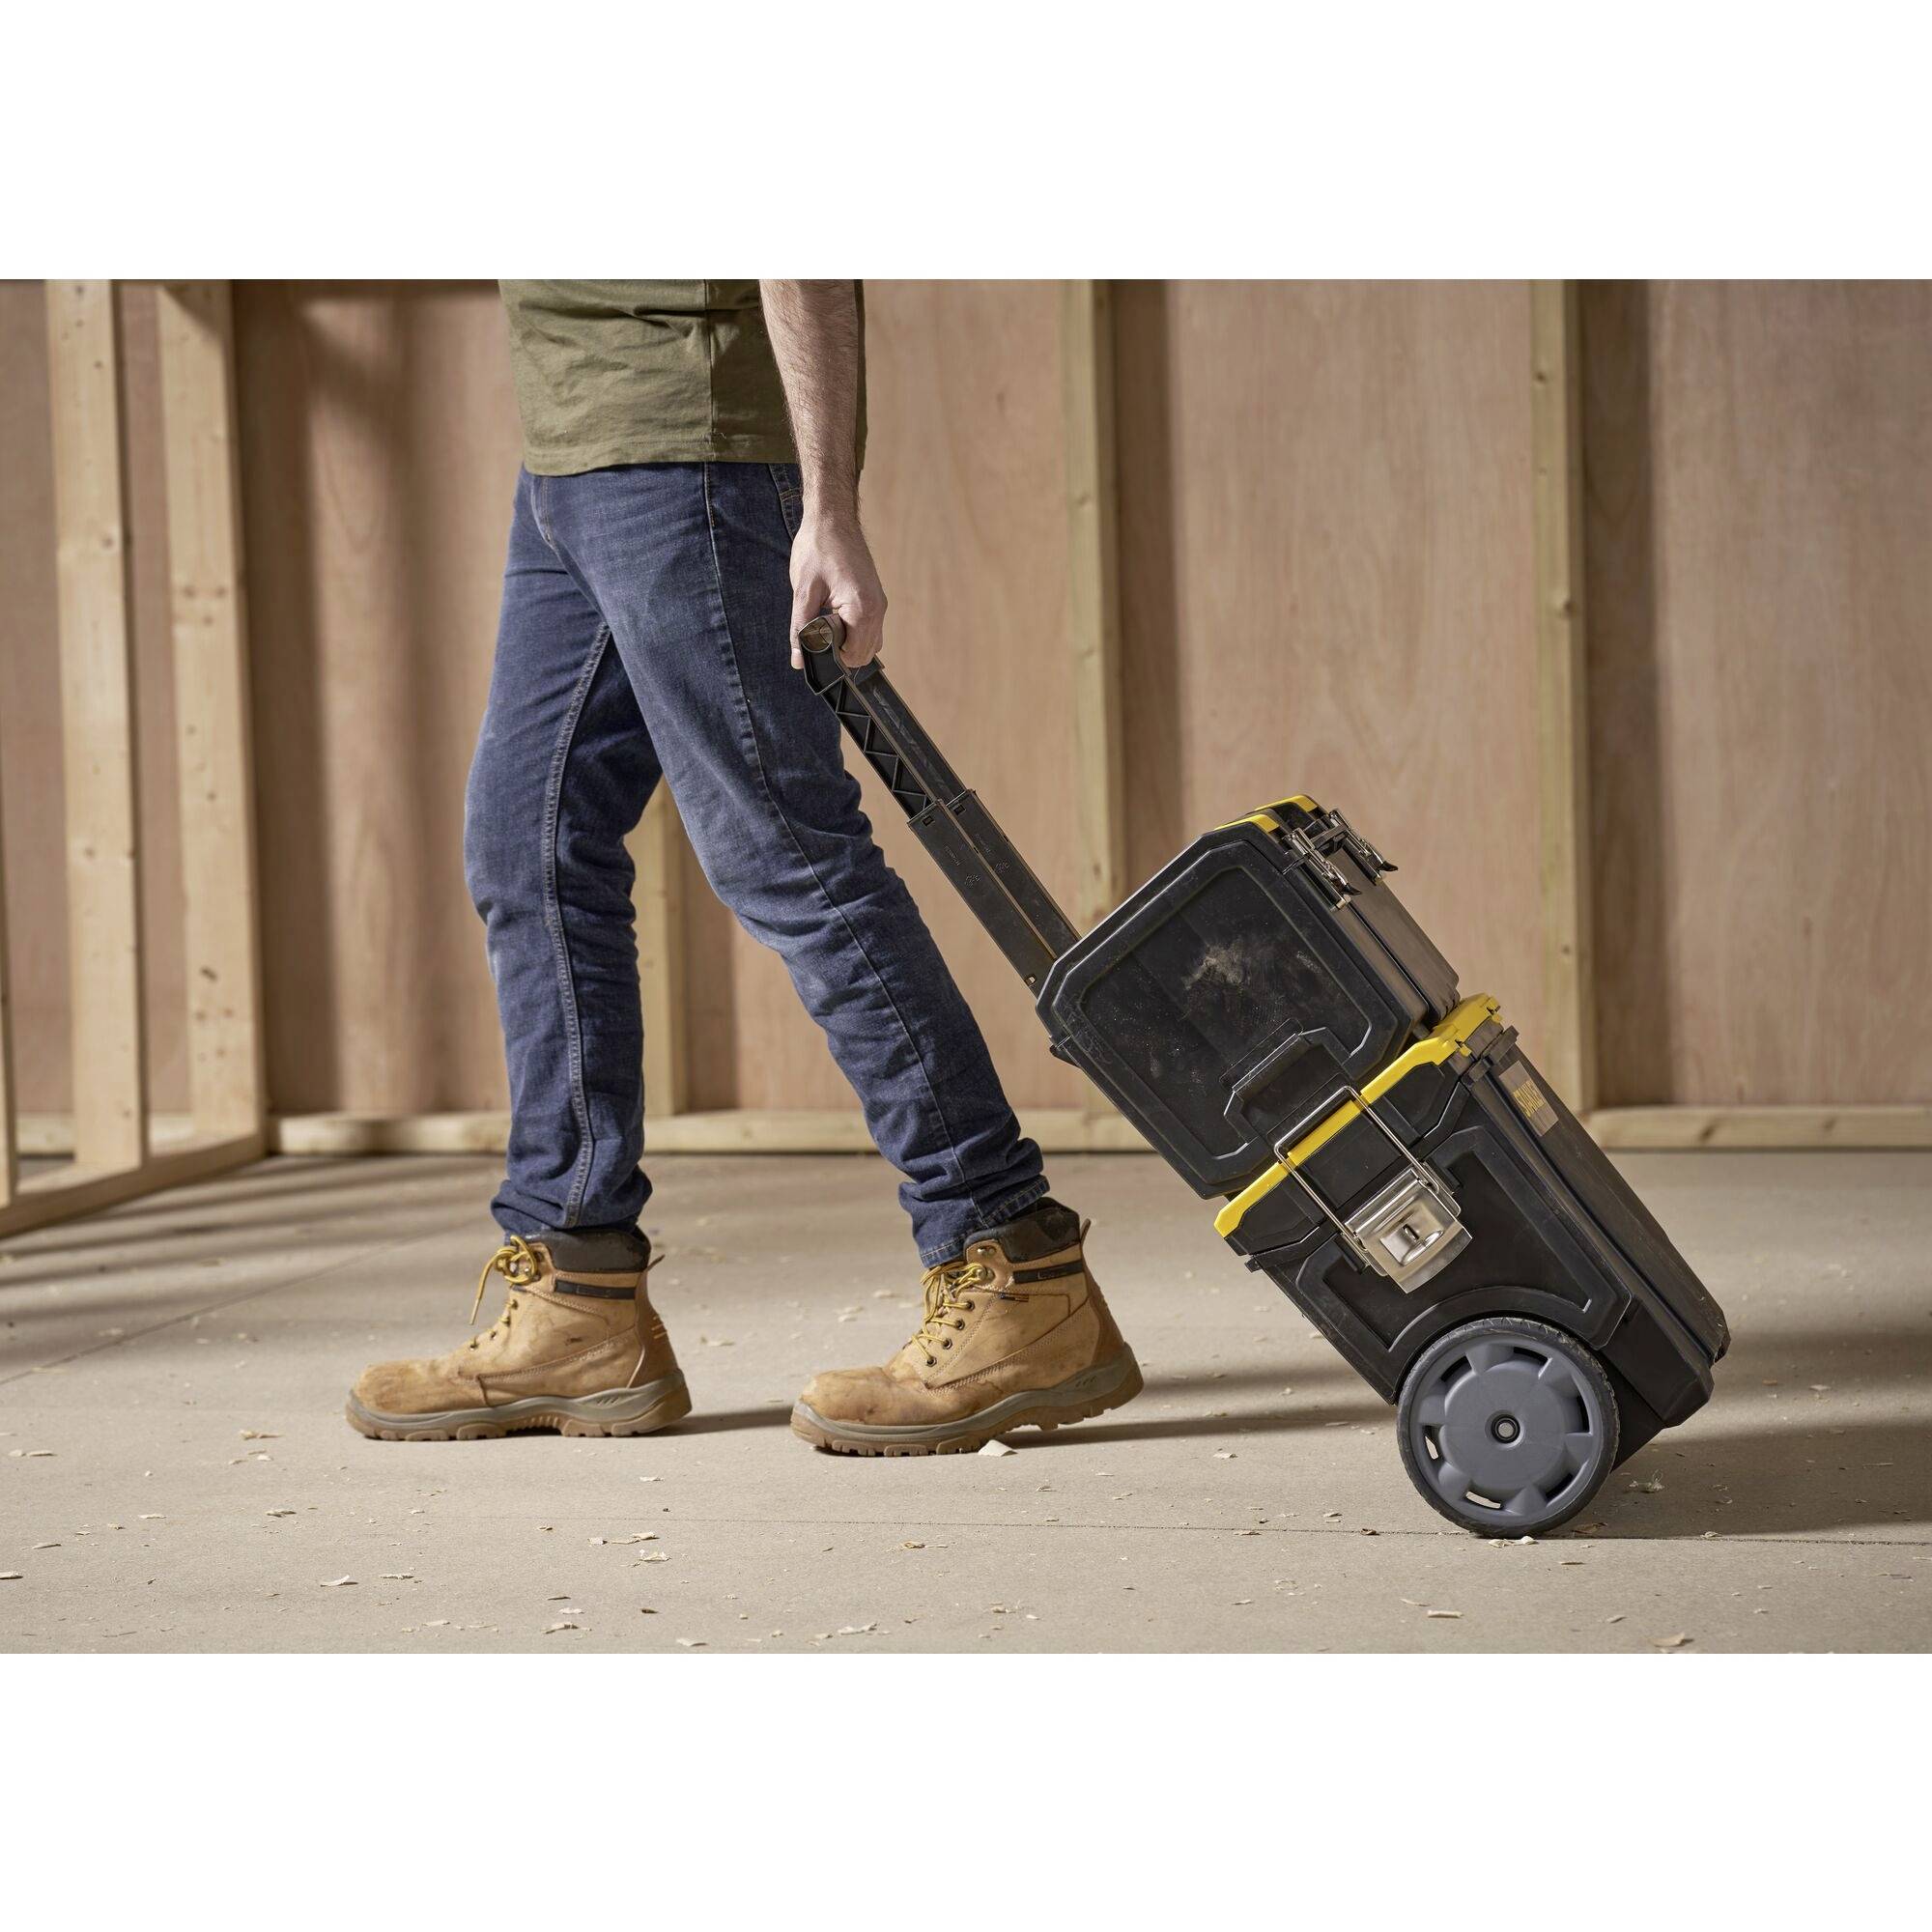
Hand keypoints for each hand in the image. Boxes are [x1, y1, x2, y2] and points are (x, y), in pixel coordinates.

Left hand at [788, 510, 886, 669]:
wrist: (832, 518)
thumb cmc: (818, 548)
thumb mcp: (803, 591)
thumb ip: (800, 629)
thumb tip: (798, 660)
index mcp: (862, 608)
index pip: (854, 655)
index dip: (832, 655)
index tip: (815, 638)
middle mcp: (877, 609)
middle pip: (864, 655)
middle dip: (841, 651)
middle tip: (820, 628)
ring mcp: (879, 603)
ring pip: (870, 643)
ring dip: (849, 642)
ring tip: (827, 620)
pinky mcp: (876, 598)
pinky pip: (870, 628)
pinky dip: (854, 631)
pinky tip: (835, 614)